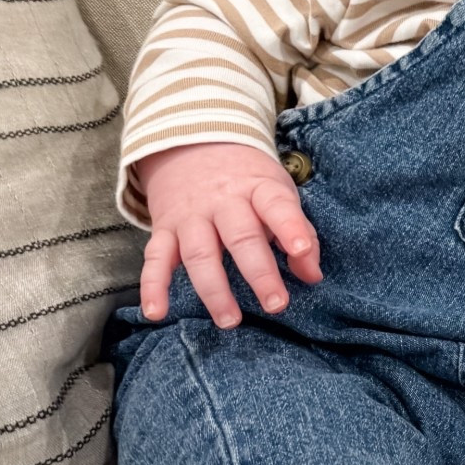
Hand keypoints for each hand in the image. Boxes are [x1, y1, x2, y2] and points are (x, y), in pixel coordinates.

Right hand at [136, 141, 322, 328]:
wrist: (191, 144)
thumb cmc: (246, 180)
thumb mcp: (277, 192)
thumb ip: (299, 231)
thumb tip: (312, 275)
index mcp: (257, 188)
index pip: (276, 205)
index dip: (290, 227)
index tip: (301, 250)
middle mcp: (223, 202)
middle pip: (240, 237)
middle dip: (259, 273)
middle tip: (276, 305)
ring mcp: (191, 216)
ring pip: (200, 253)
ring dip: (214, 290)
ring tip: (230, 320)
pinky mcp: (165, 229)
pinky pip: (155, 259)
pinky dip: (153, 287)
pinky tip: (156, 313)